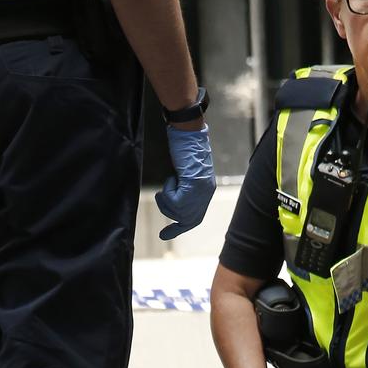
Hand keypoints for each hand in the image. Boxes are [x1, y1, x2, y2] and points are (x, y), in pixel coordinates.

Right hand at [155, 125, 216, 239]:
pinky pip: (175, 201)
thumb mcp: (184, 171)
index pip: (195, 217)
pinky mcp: (193, 185)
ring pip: (179, 212)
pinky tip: (171, 178)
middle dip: (173, 221)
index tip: (165, 235)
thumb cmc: (185, 146)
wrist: (189, 132)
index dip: (181, 227)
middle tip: (162, 216)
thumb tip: (174, 198)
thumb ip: (183, 186)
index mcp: (206, 190)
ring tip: (168, 183)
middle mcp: (206, 193)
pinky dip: (168, 191)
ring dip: (167, 200)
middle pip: (188, 220)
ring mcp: (200, 190)